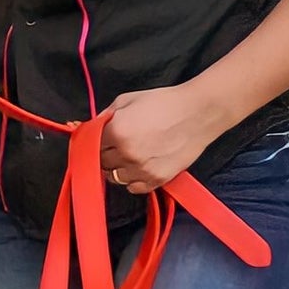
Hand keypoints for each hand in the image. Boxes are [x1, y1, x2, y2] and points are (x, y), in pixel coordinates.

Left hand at [99, 84, 227, 194]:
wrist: (197, 114)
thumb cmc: (163, 102)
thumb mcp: (128, 100)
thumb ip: (106, 115)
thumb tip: (91, 126)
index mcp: (117, 131)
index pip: (91, 144)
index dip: (95, 141)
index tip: (100, 139)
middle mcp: (126, 154)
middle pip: (101, 163)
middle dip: (104, 154)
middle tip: (114, 146)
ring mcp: (142, 169)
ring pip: (115, 178)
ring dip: (116, 168)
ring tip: (127, 157)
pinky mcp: (157, 179)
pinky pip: (134, 188)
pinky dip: (132, 180)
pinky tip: (138, 168)